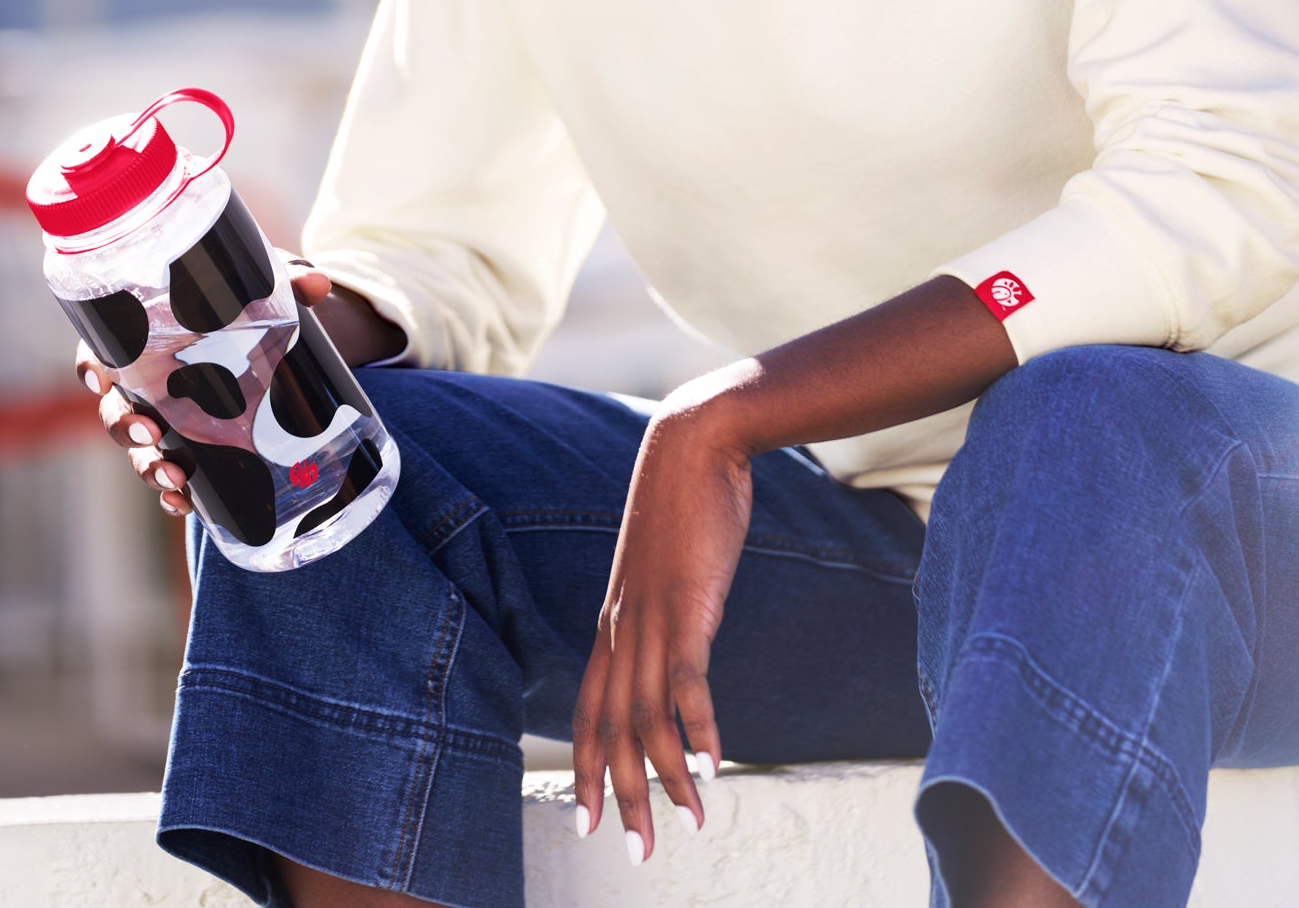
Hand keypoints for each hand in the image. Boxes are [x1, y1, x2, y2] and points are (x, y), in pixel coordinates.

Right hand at [75, 258, 334, 516]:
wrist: (284, 333)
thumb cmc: (253, 301)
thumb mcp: (268, 285)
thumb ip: (290, 281)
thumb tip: (317, 286)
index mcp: (149, 333)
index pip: (102, 348)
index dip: (91, 365)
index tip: (100, 377)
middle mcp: (148, 378)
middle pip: (115, 406)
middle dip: (123, 425)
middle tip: (148, 431)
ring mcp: (167, 415)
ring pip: (141, 445)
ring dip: (148, 466)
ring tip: (174, 479)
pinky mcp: (194, 442)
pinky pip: (172, 472)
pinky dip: (173, 493)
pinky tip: (185, 503)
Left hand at [572, 392, 752, 863]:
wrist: (693, 446)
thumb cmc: (683, 503)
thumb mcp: (665, 569)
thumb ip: (664, 609)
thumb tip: (675, 642)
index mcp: (614, 622)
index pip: (589, 710)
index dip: (585, 768)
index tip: (586, 820)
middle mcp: (623, 628)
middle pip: (611, 729)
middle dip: (621, 796)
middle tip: (637, 852)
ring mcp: (651, 618)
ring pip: (647, 717)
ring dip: (668, 777)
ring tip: (688, 823)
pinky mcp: (687, 606)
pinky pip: (687, 681)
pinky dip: (698, 728)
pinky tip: (713, 767)